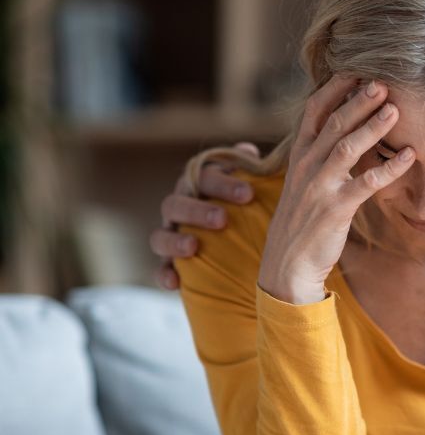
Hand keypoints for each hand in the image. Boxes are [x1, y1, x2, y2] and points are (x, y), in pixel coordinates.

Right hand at [150, 142, 259, 289]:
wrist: (246, 245)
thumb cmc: (252, 208)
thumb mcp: (256, 188)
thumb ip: (253, 170)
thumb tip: (250, 151)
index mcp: (200, 185)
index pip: (203, 176)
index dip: (222, 183)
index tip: (248, 194)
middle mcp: (181, 207)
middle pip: (176, 203)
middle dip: (197, 210)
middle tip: (222, 219)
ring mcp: (171, 235)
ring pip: (160, 234)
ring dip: (174, 239)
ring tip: (193, 246)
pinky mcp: (170, 264)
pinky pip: (159, 269)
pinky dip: (163, 274)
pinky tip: (174, 282)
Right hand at [258, 77, 415, 304]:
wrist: (287, 264)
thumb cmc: (304, 219)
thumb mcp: (305, 181)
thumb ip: (321, 153)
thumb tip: (344, 127)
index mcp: (300, 154)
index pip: (314, 111)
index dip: (336, 88)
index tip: (357, 68)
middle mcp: (307, 165)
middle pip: (334, 123)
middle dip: (358, 99)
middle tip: (383, 79)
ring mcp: (320, 186)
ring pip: (347, 148)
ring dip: (373, 126)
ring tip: (396, 109)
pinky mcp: (335, 209)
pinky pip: (366, 184)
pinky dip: (389, 168)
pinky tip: (410, 157)